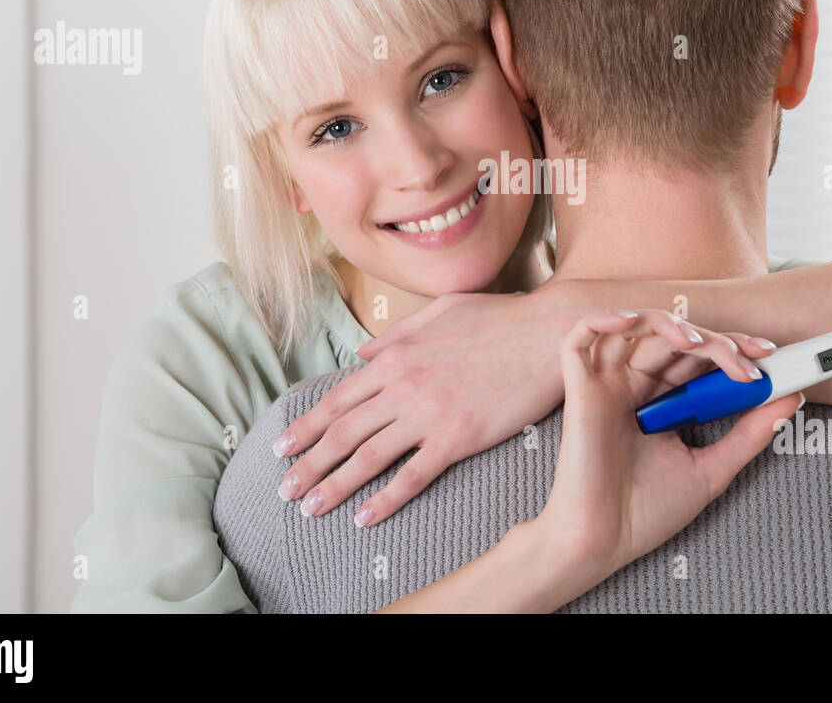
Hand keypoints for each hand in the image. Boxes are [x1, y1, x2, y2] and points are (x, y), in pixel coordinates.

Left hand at [273, 289, 577, 522]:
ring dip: (333, 486)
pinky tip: (364, 519)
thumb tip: (363, 353)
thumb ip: (397, 334)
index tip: (283, 447)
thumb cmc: (500, 319)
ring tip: (309, 508)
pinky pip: (412, 476)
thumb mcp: (441, 312)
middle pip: (342, 432)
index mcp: (397, 356)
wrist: (548, 333)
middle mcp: (404, 385)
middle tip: (283, 489)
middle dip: (307, 463)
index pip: (338, 399)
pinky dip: (384, 500)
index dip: (306, 426)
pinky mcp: (458, 438)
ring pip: (368, 457)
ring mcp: (429, 413)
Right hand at [532, 309, 801, 582]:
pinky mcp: (580, 390)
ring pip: (638, 328)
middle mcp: (636, 386)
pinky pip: (580, 338)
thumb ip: (748, 434)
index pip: (700, 359)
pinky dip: (604, 320)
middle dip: (718, 342)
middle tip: (748, 361)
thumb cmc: (646, 512)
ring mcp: (607, 385)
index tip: (768, 357)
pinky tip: (631, 322)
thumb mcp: (711, 469)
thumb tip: (790, 400)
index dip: (732, 348)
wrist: (604, 543)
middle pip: (677, 340)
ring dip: (673, 325)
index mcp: (663, 402)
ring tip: (700, 345)